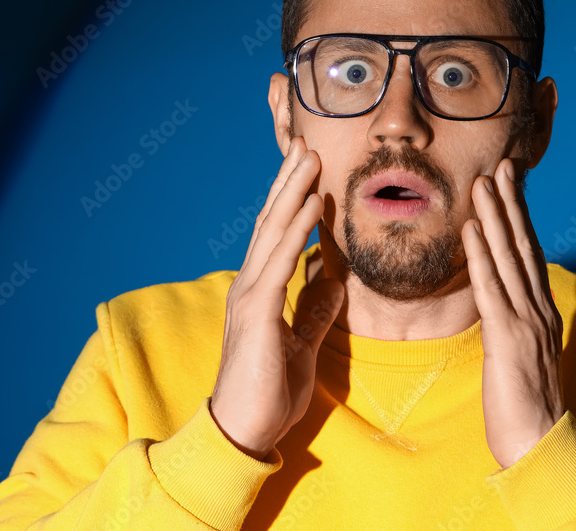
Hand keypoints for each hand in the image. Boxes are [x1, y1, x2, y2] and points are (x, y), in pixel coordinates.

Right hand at [210, 137, 343, 459]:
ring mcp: (250, 296)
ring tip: (310, 157)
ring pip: (273, 232)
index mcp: (261, 291)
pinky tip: (311, 205)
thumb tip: (333, 282)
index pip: (278, 235)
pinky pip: (279, 263)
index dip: (293, 199)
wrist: (243, 432)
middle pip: (273, 221)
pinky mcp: (256, 313)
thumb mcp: (301, 345)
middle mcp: (250, 285)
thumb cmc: (268, 392)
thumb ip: (313, 312)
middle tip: (306, 142)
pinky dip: (296, 231)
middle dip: (290, 181)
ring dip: (293, 191)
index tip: (309, 169)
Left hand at [461, 157, 564, 468]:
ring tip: (483, 181)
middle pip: (523, 244)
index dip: (519, 216)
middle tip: (501, 165)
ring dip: (495, 216)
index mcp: (542, 311)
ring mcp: (526, 321)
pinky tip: (470, 227)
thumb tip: (502, 303)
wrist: (539, 444)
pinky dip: (480, 255)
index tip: (510, 185)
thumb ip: (516, 324)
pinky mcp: (508, 337)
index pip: (529, 253)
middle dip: (511, 203)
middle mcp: (539, 308)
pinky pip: (491, 288)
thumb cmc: (525, 405)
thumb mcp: (523, 355)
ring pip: (507, 257)